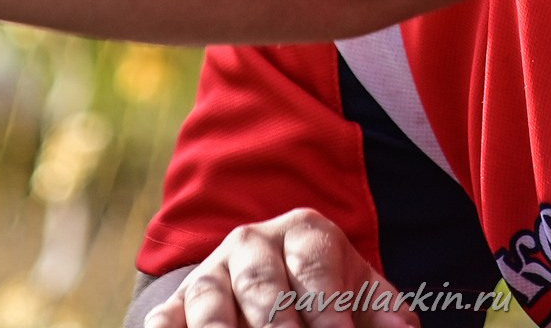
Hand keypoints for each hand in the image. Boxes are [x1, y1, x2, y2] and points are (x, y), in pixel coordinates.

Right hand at [146, 210, 418, 327]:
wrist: (275, 285)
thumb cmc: (327, 295)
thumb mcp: (360, 294)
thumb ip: (384, 312)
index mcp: (304, 232)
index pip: (315, 267)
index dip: (329, 308)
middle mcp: (252, 244)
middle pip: (263, 286)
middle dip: (279, 326)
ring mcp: (210, 273)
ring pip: (210, 300)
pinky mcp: (177, 304)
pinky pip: (166, 319)